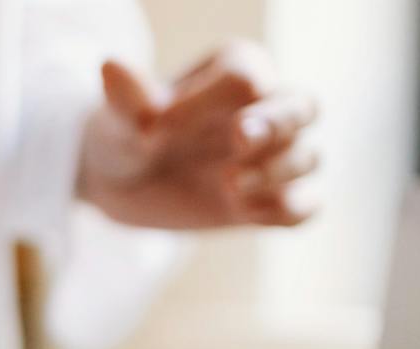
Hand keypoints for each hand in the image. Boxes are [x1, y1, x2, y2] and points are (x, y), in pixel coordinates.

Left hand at [78, 41, 318, 229]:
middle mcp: (265, 108)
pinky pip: (304, 207)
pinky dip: (286, 211)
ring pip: (308, 158)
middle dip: (277, 123)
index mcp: (235, 70)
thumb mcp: (119, 122)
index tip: (158, 130)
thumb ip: (127, 101)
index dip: (207, 103)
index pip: (244, 77)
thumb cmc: (127, 137)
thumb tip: (111, 66)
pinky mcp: (271, 201)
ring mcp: (273, 158)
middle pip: (302, 106)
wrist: (126, 184)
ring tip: (228, 185)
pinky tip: (245, 212)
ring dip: (277, 172)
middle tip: (239, 138)